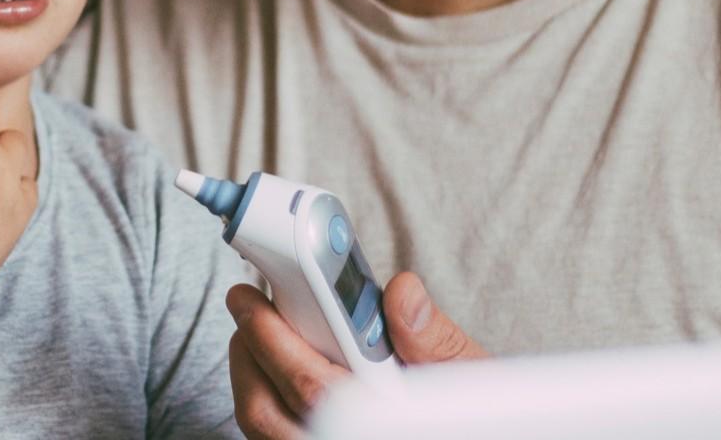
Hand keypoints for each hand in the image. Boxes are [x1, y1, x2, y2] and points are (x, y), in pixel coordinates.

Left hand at [227, 271, 486, 438]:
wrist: (474, 432)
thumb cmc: (468, 414)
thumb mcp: (466, 373)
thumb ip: (432, 336)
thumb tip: (402, 293)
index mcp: (381, 421)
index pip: (315, 388)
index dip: (275, 339)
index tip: (255, 299)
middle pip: (269, 410)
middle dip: (250, 349)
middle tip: (245, 304)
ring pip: (263, 429)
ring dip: (249, 375)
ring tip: (252, 332)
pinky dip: (262, 403)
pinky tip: (270, 372)